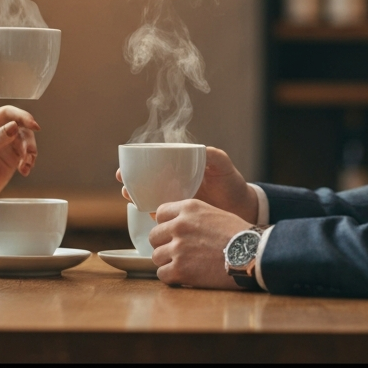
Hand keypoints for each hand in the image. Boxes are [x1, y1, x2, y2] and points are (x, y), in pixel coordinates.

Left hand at [0, 107, 39, 224]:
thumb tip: (13, 125)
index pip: (7, 113)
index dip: (22, 116)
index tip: (34, 125)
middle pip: (20, 126)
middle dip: (28, 139)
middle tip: (28, 153)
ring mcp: (6, 143)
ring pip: (26, 139)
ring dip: (29, 152)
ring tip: (25, 165)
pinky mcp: (13, 156)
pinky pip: (27, 153)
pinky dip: (29, 161)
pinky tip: (24, 170)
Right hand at [115, 147, 258, 223]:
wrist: (242, 208)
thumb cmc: (232, 184)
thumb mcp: (223, 167)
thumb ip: (214, 156)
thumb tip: (201, 149)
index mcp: (180, 169)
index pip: (153, 164)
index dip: (137, 165)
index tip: (126, 167)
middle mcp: (173, 184)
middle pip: (146, 182)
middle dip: (131, 182)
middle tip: (124, 184)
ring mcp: (175, 201)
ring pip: (149, 199)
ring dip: (136, 198)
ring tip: (130, 196)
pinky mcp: (180, 218)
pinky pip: (162, 217)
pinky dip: (152, 216)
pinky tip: (146, 214)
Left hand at [149, 199, 249, 288]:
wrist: (253, 255)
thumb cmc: (238, 235)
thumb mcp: (213, 213)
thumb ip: (191, 217)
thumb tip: (172, 224)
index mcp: (188, 208)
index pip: (160, 214)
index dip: (165, 225)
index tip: (172, 234)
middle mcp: (179, 226)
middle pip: (154, 236)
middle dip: (164, 245)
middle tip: (178, 252)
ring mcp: (178, 248)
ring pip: (156, 256)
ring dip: (168, 262)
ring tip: (185, 265)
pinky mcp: (180, 270)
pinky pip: (162, 274)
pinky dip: (172, 278)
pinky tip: (185, 277)